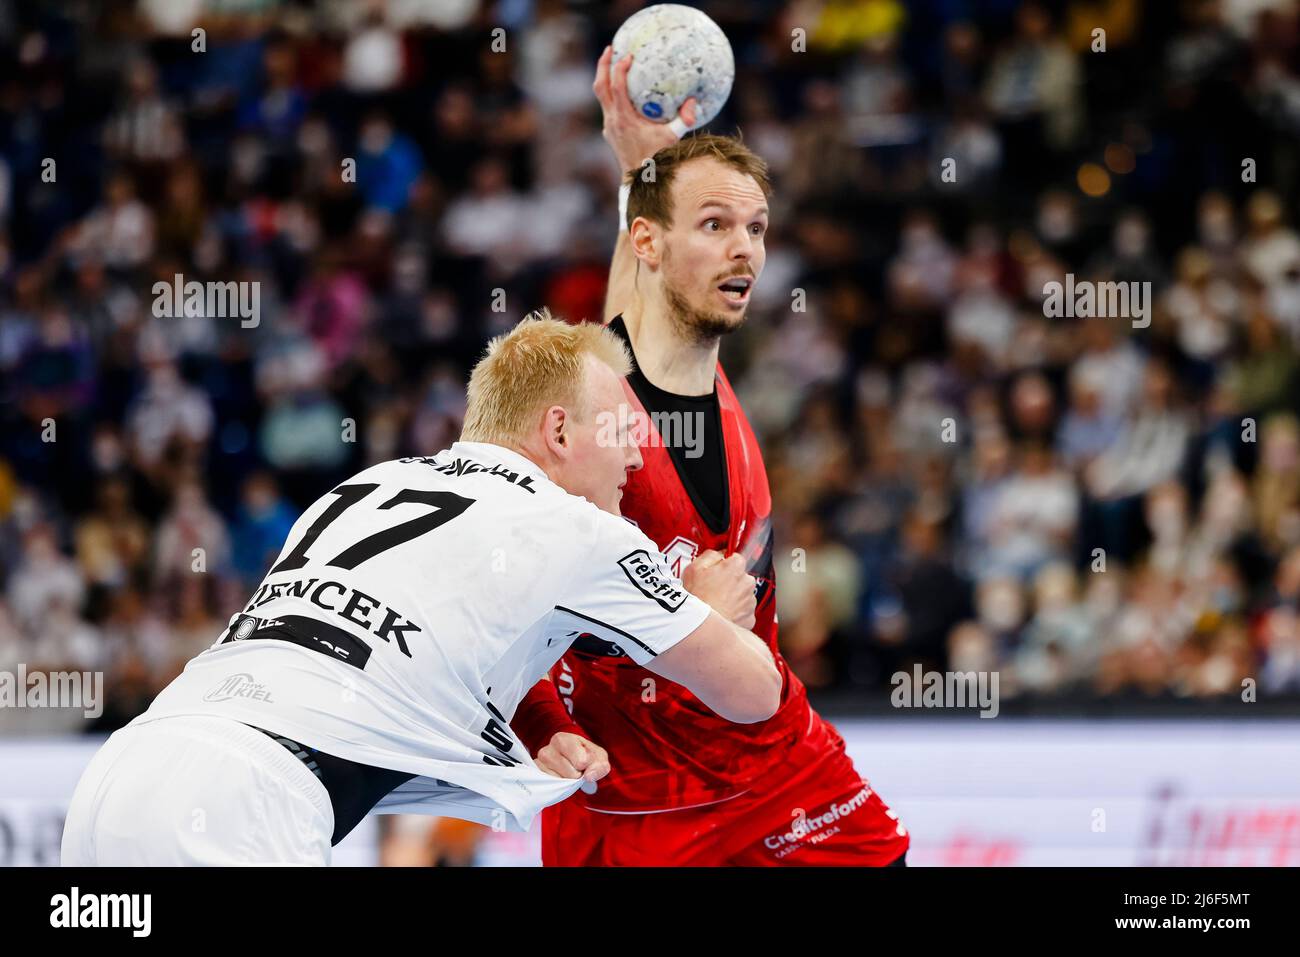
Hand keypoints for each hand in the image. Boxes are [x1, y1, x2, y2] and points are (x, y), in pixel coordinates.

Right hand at [535, 731, 609, 793]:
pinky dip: (560, 787)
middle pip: (572, 774)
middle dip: (578, 775)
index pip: (581, 761)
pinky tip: (560, 778)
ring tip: (568, 772)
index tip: (586, 762)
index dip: (588, 766)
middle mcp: (547, 750)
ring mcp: (539, 765)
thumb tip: (589, 776)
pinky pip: (552, 789)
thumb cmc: (586, 757)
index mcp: (562, 739)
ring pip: (562, 783)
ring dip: (569, 782)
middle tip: (576, 769)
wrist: (573, 764)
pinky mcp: (536, 777)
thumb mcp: (599, 758)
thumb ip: (600, 765)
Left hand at [593, 44, 697, 173]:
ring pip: (601, 96)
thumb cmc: (657, 158)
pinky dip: (612, 94)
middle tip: (611, 48)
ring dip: (605, 78)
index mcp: (624, 118)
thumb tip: (693, 102)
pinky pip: (607, 107)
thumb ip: (684, 119)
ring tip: (613, 63)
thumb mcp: (673, 138)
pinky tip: (623, 89)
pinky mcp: (609, 131)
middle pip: (600, 87)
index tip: (629, 55)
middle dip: (603, 65)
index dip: (619, 68)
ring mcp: (608, 126)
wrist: (640, 179)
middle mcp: (612, 120)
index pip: (616, 87)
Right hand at [682, 550, 756, 629]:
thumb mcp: (694, 568)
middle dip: (731, 581)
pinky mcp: (750, 618)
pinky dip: (736, 613)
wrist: (699, 627)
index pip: (736, 559)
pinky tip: (723, 614)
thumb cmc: (695, 597)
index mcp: (736, 567)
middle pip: (741, 577)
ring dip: (733, 598)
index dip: (725, 565)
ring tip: (717, 604)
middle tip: (714, 589)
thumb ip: (711, 555)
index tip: (718, 572)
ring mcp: (750, 601)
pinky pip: (744, 612)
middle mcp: (747, 582)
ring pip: (743, 595)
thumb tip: (720, 554)